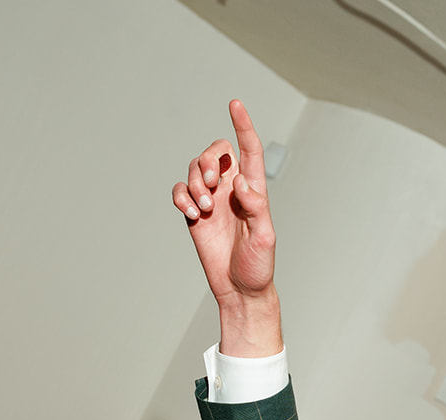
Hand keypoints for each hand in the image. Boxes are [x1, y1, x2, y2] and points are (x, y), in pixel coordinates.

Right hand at [171, 98, 281, 356]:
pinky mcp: (195, 215)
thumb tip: (241, 183)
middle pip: (216, 152)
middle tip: (210, 183)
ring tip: (203, 209)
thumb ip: (256, 208)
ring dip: (195, 183)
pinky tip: (191, 214)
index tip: (235, 103)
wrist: (240, 291)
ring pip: (195, 170)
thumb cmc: (258, 267)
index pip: (249, 150)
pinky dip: (181, 197)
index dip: (243, 125)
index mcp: (254, 190)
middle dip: (209, 160)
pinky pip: (180, 192)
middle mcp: (232, 190)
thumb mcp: (264, 238)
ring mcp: (212, 201)